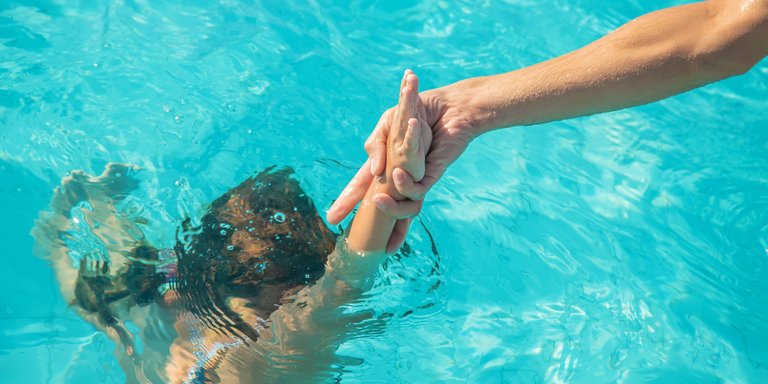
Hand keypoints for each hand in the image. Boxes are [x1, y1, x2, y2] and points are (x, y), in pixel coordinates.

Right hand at [327, 73, 478, 250]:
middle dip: (364, 222)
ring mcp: (415, 179)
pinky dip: (405, 185)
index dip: (348, 202)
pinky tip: (398, 172)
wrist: (449, 106)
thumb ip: (375, 145)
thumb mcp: (388, 123)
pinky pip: (417, 192)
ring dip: (389, 208)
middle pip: (380, 208)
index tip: (332, 219)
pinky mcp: (431, 178)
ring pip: (402, 210)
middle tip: (343, 228)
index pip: (362, 186)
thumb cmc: (419, 111)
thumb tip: (374, 171)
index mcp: (384, 163)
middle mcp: (398, 176)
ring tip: (377, 200)